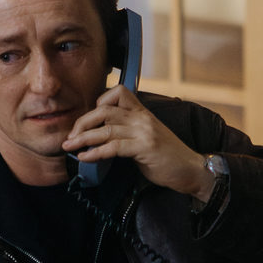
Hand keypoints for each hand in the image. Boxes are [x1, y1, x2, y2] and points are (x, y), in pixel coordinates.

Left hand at [61, 85, 218, 203]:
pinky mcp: (145, 147)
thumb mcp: (148, 137)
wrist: (192, 170)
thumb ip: (129, 133)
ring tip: (70, 147)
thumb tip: (103, 138)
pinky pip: (113, 147)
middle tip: (70, 137)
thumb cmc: (168, 158)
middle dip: (82, 123)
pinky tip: (85, 158)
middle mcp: (142, 118)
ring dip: (83, 139)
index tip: (89, 120)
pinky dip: (95, 153)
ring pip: (106, 129)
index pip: (118, 93)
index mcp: (143, 112)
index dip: (99, 102)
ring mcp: (144, 131)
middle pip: (104, 111)